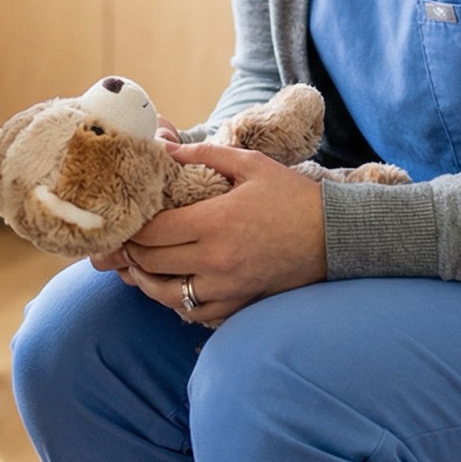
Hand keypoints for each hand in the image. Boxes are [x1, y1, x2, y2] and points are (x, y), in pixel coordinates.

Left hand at [115, 143, 326, 324]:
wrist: (333, 236)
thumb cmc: (292, 196)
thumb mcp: (251, 164)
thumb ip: (205, 154)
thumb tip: (166, 149)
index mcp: (215, 222)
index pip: (154, 232)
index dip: (134, 227)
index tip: (127, 218)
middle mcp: (216, 259)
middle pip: (154, 263)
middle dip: (134, 251)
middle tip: (127, 239)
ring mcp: (227, 286)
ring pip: (168, 296)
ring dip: (148, 281)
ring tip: (139, 266)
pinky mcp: (240, 303)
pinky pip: (196, 312)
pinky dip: (177, 302)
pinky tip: (173, 285)